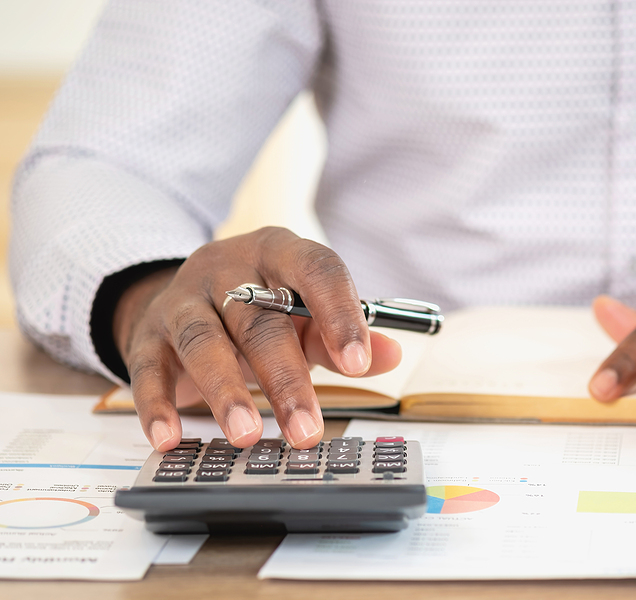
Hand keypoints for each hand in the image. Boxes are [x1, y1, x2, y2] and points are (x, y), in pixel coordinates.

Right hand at [112, 227, 401, 451]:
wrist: (185, 300)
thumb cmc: (258, 310)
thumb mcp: (303, 316)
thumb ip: (341, 337)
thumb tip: (390, 354)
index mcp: (279, 252)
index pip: (315, 269)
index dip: (339, 313)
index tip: (358, 363)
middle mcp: (229, 268)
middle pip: (260, 319)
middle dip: (286, 379)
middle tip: (306, 430)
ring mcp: (184, 298)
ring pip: (205, 341)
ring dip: (226, 392)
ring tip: (246, 435)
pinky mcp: (148, 333)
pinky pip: (148, 367)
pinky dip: (157, 404)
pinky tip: (170, 438)